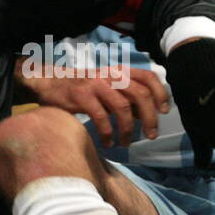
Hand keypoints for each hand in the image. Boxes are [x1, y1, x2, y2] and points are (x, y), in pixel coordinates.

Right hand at [22, 66, 170, 146]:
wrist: (50, 82)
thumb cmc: (83, 88)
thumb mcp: (108, 86)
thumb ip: (126, 97)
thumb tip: (146, 114)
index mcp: (120, 71)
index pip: (148, 77)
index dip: (160, 94)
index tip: (165, 111)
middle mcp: (111, 74)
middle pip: (140, 94)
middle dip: (149, 118)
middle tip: (151, 136)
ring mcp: (96, 84)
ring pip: (123, 107)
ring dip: (128, 129)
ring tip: (126, 143)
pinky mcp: (81, 96)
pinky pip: (101, 117)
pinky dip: (107, 133)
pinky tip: (107, 142)